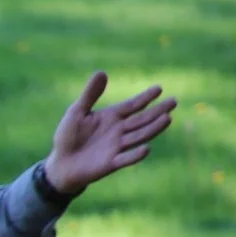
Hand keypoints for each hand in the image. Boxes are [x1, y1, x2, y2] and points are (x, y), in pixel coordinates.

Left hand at [41, 71, 175, 196]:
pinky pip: (125, 159)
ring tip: (168, 118)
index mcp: (112, 117)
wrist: (61, 163)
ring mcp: (116, 147)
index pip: (132, 105)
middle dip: (157, 111)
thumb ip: (90, 94)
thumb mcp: (77, 111)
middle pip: (142, 120)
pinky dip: (135, 155)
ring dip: (153, 128)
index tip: (159, 88)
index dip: (145, 97)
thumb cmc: (68, 136)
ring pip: (139, 136)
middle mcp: (119, 131)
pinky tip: (146, 149)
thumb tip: (102, 72)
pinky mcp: (110, 163)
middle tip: (174, 101)